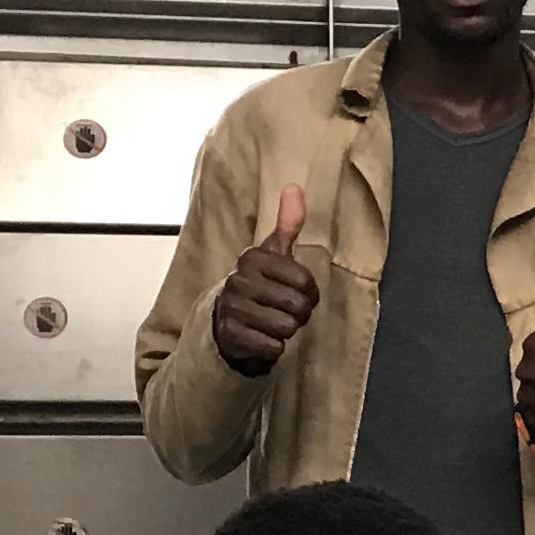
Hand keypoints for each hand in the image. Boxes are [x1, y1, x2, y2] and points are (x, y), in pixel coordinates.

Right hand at [211, 184, 318, 375]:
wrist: (225, 320)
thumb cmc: (258, 284)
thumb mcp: (272, 254)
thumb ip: (287, 224)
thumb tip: (294, 187)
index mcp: (252, 258)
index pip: (305, 281)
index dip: (309, 292)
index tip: (296, 292)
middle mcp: (238, 280)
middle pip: (298, 306)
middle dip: (299, 314)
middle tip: (285, 311)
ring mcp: (232, 308)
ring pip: (287, 327)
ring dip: (286, 331)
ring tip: (273, 322)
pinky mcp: (230, 335)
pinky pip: (273, 346)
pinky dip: (273, 347)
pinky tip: (262, 337)